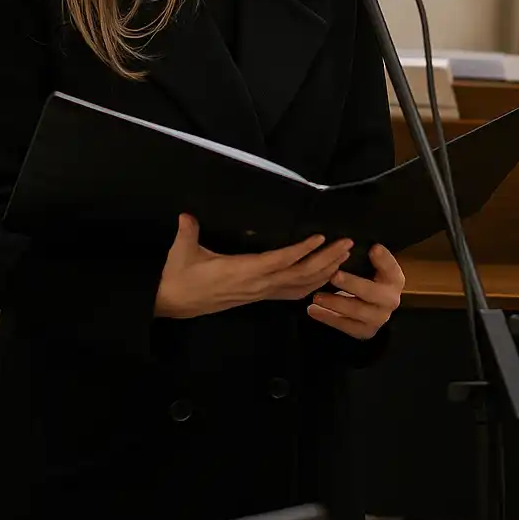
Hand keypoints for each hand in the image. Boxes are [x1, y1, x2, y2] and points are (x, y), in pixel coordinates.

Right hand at [155, 215, 353, 319]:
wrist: (170, 303)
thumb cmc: (178, 276)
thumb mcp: (181, 252)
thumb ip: (188, 232)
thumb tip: (187, 215)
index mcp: (241, 271)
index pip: (278, 261)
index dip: (301, 251)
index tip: (321, 238)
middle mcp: (256, 285)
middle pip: (298, 275)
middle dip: (326, 260)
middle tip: (347, 244)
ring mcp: (258, 293)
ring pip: (299, 286)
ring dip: (323, 272)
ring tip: (344, 257)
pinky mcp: (257, 297)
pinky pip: (290, 294)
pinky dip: (311, 286)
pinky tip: (324, 279)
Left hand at [306, 243, 403, 340]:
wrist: (372, 308)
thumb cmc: (368, 280)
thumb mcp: (370, 266)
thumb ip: (368, 257)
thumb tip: (359, 245)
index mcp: (395, 280)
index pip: (392, 268)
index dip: (384, 259)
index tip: (373, 248)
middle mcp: (391, 300)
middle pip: (372, 292)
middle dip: (352, 284)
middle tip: (333, 275)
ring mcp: (379, 318)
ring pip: (357, 311)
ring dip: (335, 303)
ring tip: (316, 296)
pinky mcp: (366, 331)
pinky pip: (346, 326)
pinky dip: (328, 318)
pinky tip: (312, 310)